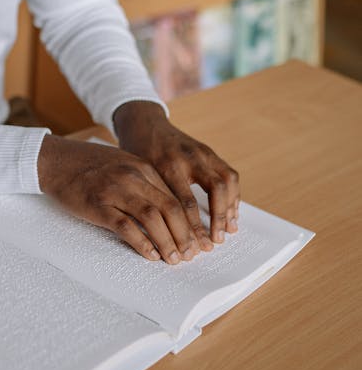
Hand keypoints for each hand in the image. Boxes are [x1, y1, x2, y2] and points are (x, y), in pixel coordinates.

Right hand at [37, 133, 208, 263]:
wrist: (55, 160)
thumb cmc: (88, 166)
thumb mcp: (123, 165)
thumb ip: (143, 182)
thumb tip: (165, 211)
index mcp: (143, 167)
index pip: (176, 197)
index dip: (190, 222)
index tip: (197, 239)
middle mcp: (133, 177)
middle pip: (170, 208)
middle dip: (185, 235)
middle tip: (191, 254)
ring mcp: (115, 190)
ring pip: (152, 218)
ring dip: (167, 242)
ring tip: (174, 259)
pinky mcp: (98, 205)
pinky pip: (125, 227)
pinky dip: (141, 243)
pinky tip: (150, 255)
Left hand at [113, 101, 239, 245]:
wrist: (143, 123)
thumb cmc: (136, 152)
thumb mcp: (138, 173)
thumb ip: (152, 198)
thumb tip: (161, 234)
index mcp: (167, 164)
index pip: (185, 202)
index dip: (192, 228)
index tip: (194, 247)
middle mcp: (189, 157)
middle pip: (214, 189)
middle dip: (218, 218)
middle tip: (215, 241)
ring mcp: (202, 152)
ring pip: (227, 180)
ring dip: (230, 207)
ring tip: (228, 229)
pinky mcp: (209, 151)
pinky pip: (228, 174)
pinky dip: (233, 194)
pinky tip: (230, 212)